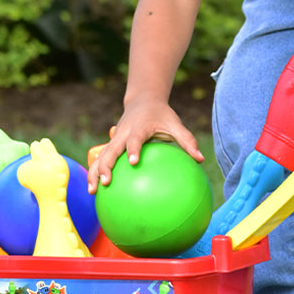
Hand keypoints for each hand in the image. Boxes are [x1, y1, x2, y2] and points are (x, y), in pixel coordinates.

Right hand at [86, 95, 204, 192]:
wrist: (143, 101)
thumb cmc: (161, 115)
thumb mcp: (175, 124)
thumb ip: (187, 141)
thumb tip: (201, 159)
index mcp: (139, 128)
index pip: (135, 139)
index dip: (133, 149)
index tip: (133, 162)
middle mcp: (123, 134)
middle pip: (110, 150)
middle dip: (106, 166)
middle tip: (106, 183)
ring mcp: (114, 140)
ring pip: (100, 156)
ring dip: (95, 172)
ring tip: (92, 192)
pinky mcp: (111, 145)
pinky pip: (101, 159)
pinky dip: (96, 172)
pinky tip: (96, 191)